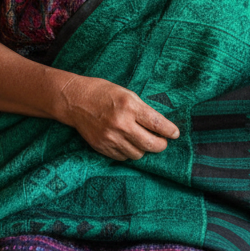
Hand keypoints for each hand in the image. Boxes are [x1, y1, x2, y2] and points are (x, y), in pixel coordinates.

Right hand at [57, 75, 179, 160]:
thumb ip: (143, 110)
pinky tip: (126, 142)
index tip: (175, 134)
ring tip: (140, 140)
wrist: (75, 101)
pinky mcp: (102, 147)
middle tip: (162, 141)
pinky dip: (128, 152)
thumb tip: (161, 127)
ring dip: (143, 149)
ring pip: (138, 154)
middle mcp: (121, 123)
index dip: (170, 131)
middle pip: (151, 144)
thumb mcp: (127, 94)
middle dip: (160, 145)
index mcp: (129, 106)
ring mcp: (110, 137)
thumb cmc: (103, 93)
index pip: (157, 123)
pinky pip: (123, 157)